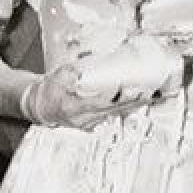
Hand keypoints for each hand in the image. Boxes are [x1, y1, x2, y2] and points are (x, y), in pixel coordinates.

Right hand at [20, 62, 159, 130]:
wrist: (40, 106)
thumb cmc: (48, 92)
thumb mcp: (55, 78)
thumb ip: (68, 74)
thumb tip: (78, 70)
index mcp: (74, 107)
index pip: (99, 102)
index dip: (114, 96)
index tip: (127, 87)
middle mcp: (85, 118)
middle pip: (115, 109)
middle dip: (133, 100)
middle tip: (150, 91)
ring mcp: (91, 121)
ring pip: (117, 113)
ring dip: (135, 104)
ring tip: (152, 95)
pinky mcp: (95, 120)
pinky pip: (114, 114)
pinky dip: (127, 106)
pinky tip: (140, 100)